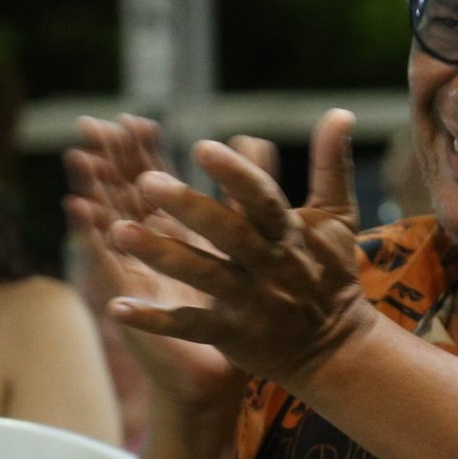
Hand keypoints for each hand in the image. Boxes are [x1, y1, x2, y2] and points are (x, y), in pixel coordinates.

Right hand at [64, 114, 263, 409]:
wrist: (226, 378)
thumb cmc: (240, 314)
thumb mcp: (249, 246)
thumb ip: (252, 192)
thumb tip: (254, 141)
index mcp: (177, 238)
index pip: (153, 187)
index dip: (142, 154)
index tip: (135, 119)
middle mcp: (150, 254)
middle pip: (124, 197)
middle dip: (109, 161)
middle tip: (95, 124)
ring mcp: (136, 279)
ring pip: (109, 226)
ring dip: (92, 190)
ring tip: (80, 156)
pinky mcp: (132, 305)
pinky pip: (107, 268)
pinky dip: (91, 238)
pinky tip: (78, 211)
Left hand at [102, 108, 378, 390]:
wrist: (334, 347)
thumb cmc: (329, 272)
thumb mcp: (337, 217)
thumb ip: (331, 164)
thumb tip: (341, 111)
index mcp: (289, 233)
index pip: (263, 199)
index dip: (236, 175)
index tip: (203, 147)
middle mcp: (269, 265)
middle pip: (228, 234)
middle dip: (190, 208)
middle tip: (147, 181)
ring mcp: (250, 301)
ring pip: (204, 274)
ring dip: (162, 254)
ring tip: (118, 231)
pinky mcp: (232, 335)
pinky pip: (190, 326)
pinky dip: (155, 320)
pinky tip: (117, 308)